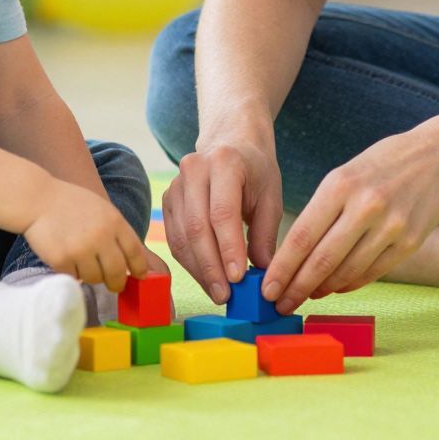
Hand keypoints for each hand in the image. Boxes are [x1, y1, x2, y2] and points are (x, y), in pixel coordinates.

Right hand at [22, 179, 151, 290]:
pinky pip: (74, 277)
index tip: (140, 277)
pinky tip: (67, 259)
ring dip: (91, 276)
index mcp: (114, 222)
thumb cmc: (72, 204)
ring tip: (83, 264)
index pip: (135, 252)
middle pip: (117, 272)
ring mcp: (81, 249)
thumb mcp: (103, 210)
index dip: (140, 268)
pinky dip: (72, 273)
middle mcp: (101, 236)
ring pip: (95, 278)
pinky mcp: (61, 260)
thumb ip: (117, 232)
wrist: (38, 199)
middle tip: (114, 285)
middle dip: (117, 283)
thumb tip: (133, 261)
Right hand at [161, 130, 283, 303]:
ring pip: (182, 236)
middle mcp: (194, 169)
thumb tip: (263, 274)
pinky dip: (189, 262)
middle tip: (226, 295)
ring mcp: (175, 184)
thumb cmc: (255, 172)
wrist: (229, 144)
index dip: (228, 248)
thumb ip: (267, 234)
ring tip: (218, 292)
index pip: (222, 213)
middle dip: (211, 266)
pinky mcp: (167, 201)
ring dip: (199, 269)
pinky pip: (175, 238)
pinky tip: (205, 278)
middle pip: (197, 227)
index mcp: (224, 162)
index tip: (238, 278)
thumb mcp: (271, 196)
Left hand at [261, 129, 438, 314]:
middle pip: (321, 260)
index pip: (301, 237)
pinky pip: (371, 273)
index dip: (282, 269)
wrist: (437, 157)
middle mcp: (365, 206)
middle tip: (280, 304)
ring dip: (322, 289)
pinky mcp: (409, 243)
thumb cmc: (381, 166)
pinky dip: (349, 284)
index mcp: (341, 185)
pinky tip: (336, 287)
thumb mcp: (344, 175)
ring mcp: (390, 226)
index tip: (267, 288)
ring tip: (308, 295)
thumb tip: (293, 257)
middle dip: (297, 288)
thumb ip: (320, 212)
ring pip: (346, 272)